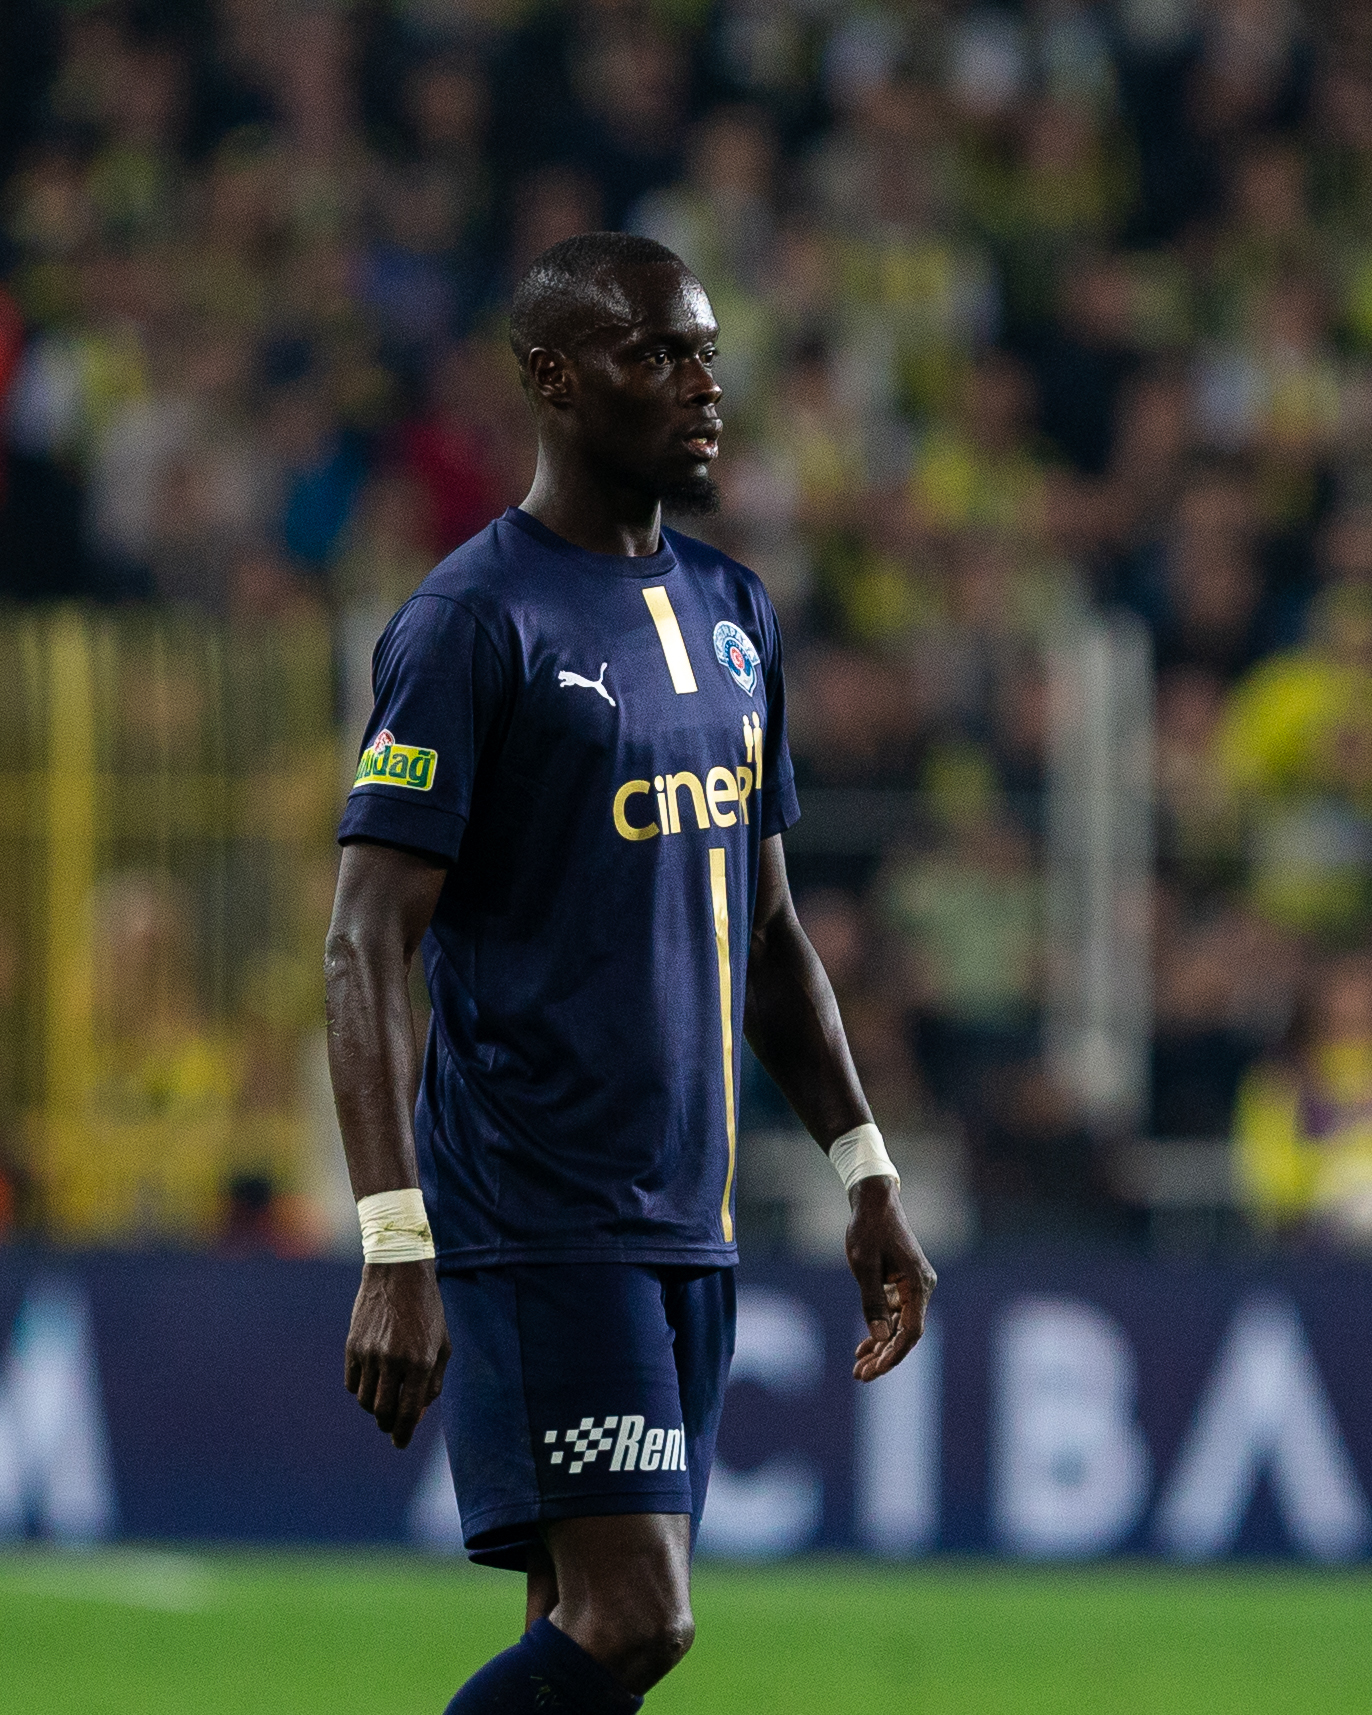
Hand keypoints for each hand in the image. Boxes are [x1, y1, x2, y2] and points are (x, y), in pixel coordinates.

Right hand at [344, 1260, 450, 1447]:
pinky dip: (362, 1390)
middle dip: (388, 1425)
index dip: (403, 1434)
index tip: (401, 1444)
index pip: (407, 1413)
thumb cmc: (427, 1310)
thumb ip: (432, 1383)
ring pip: (365, 1401)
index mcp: (420, 1361)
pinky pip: (352, 1384)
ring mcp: (369, 1353)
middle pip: (382, 1413)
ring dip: (375, 1407)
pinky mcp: (352, 1346)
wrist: (399, 1272)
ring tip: (386, 1398)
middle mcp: (393, 1360)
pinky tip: (373, 1381)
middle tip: (393, 1424)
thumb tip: (415, 1416)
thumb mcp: (442, 1345)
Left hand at [845, 1176, 936, 1382]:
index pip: (911, 1331)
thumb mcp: (864, 1266)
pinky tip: (864, 1347)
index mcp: (919, 1284)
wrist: (874, 1200)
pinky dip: (881, 1329)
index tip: (874, 1370)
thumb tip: (882, 1338)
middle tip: (860, 1376)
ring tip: (859, 1368)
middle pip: (907, 1333)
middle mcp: (922, 1287)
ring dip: (880, 1346)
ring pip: (900, 1326)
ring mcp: (914, 1286)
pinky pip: (895, 1313)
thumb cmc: (868, 1229)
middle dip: (884, 1356)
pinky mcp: (904, 1283)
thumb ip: (872, 1303)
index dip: (893, 1354)